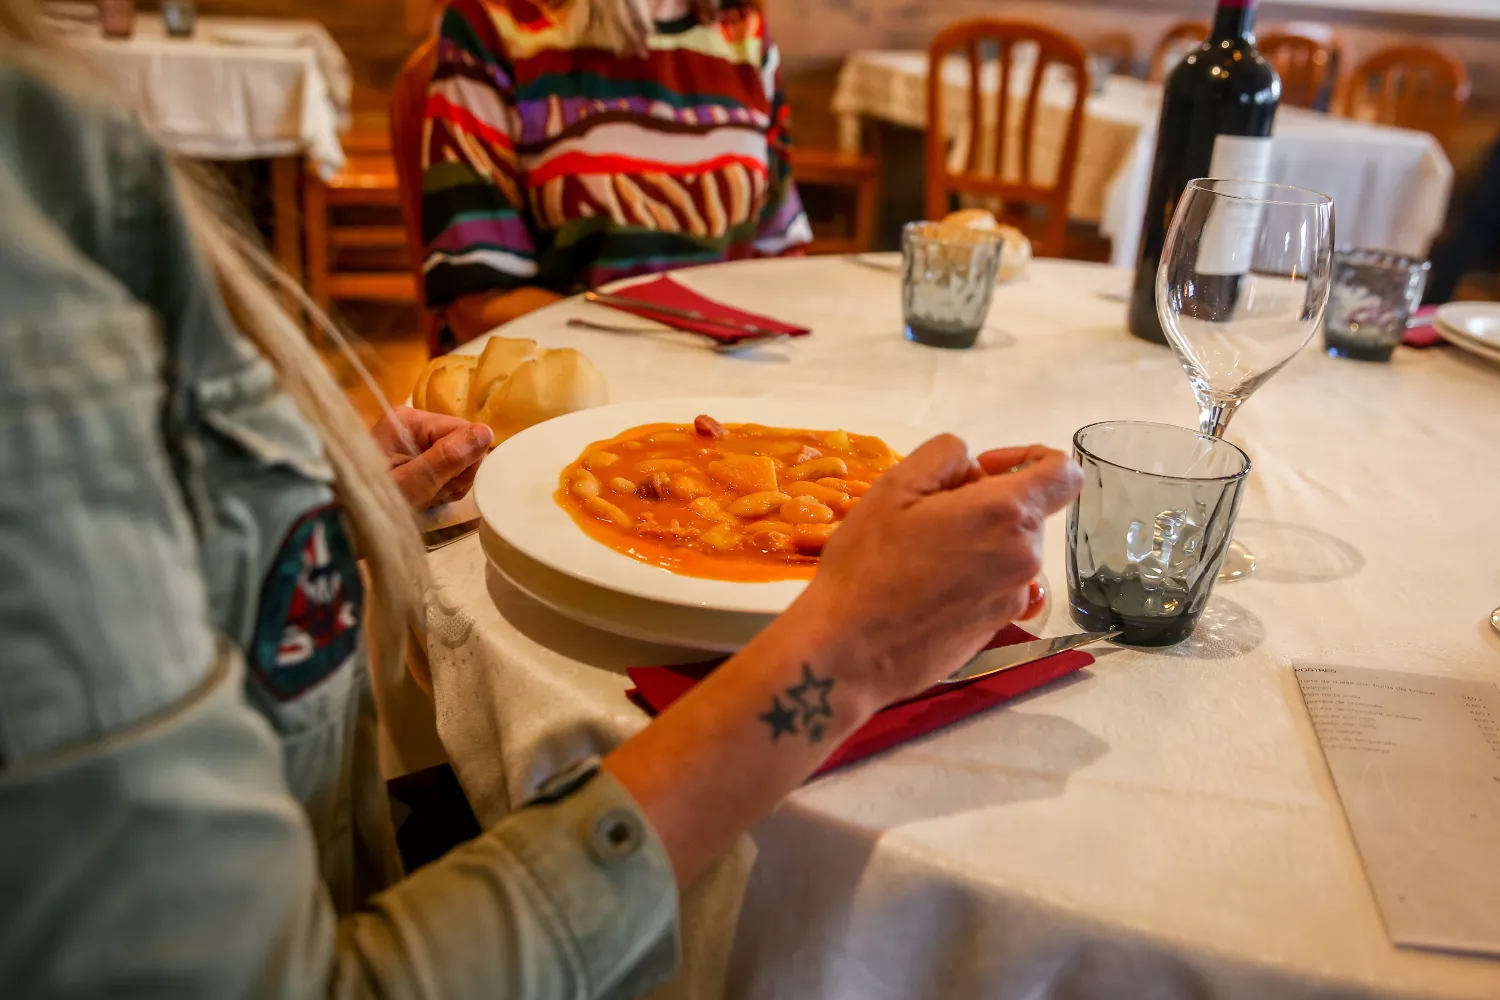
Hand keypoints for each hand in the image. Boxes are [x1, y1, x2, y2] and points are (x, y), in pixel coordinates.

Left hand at [371, 406, 493, 509]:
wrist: (343, 526)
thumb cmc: (373, 505)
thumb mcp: (412, 486)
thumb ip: (447, 458)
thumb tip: (486, 432)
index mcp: (410, 420)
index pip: (465, 431)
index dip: (465, 463)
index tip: (444, 487)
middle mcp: (413, 421)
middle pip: (463, 445)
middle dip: (456, 476)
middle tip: (431, 497)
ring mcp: (412, 437)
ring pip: (458, 459)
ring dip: (449, 485)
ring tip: (425, 500)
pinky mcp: (413, 453)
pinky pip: (445, 467)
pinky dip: (440, 487)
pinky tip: (424, 497)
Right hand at [794, 435, 1081, 708]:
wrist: (851, 653)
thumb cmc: (868, 564)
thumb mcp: (894, 487)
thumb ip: (944, 456)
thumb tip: (972, 466)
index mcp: (1006, 514)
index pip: (1064, 473)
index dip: (1030, 456)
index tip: (983, 468)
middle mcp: (1024, 557)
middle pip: (1026, 511)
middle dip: (986, 502)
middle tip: (926, 515)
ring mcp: (1014, 598)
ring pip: (1010, 548)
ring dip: (977, 540)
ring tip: (920, 555)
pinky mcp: (998, 627)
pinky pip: (997, 585)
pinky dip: (972, 576)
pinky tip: (926, 588)